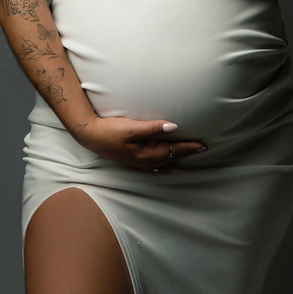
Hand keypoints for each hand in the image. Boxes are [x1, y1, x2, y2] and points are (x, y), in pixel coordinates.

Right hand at [71, 115, 206, 171]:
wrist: (89, 135)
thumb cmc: (109, 130)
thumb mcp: (132, 127)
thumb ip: (152, 127)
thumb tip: (173, 127)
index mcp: (145, 155)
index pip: (172, 150)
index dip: (188, 147)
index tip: (203, 145)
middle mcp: (143, 162)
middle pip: (170, 157)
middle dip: (186, 153)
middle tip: (203, 149)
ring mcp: (137, 162)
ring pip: (163, 163)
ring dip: (176, 159)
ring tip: (189, 159)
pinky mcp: (132, 159)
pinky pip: (154, 165)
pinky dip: (163, 164)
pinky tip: (166, 165)